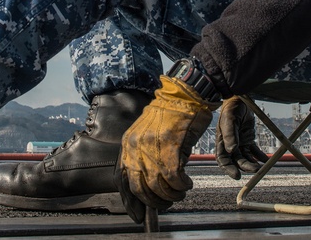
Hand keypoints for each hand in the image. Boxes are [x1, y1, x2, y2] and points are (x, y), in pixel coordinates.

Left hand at [117, 76, 216, 216]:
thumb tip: (152, 184)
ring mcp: (152, 147)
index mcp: (128, 144)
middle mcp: (135, 147)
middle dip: (155, 201)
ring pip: (158, 185)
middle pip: (141, 187)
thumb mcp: (148, 134)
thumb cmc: (170, 115)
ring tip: (179, 192)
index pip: (124, 180)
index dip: (132, 201)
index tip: (138, 215)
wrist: (184, 95)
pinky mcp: (170, 146)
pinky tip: (186, 184)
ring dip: (171, 195)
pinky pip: (173, 177)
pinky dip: (181, 185)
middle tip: (167, 203)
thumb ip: (145, 156)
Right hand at [215, 96, 268, 179]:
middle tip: (255, 169)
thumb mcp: (230, 120)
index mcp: (221, 141)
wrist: (240, 99)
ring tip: (261, 167)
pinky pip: (254, 151)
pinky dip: (260, 156)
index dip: (229, 168)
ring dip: (253, 163)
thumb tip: (231, 150)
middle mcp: (230, 144)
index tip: (237, 175)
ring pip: (246, 157)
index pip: (223, 159)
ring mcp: (239, 142)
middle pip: (236, 160)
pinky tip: (266, 160)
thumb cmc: (232, 108)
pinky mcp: (248, 139)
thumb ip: (230, 135)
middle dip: (245, 167)